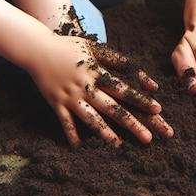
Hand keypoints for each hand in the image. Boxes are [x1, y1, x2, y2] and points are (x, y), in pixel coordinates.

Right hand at [28, 34, 173, 147]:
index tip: (157, 109)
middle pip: (112, 108)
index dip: (141, 99)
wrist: (38, 49)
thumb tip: (136, 69)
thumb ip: (116, 59)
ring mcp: (70, 97)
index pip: (123, 88)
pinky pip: (65, 122)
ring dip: (105, 133)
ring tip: (118, 146)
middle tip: (148, 138)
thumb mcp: (95, 48)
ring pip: (90, 118)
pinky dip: (71, 134)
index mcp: (97, 72)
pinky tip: (79, 148)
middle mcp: (85, 87)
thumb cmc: (71, 47)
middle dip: (131, 123)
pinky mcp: (56, 104)